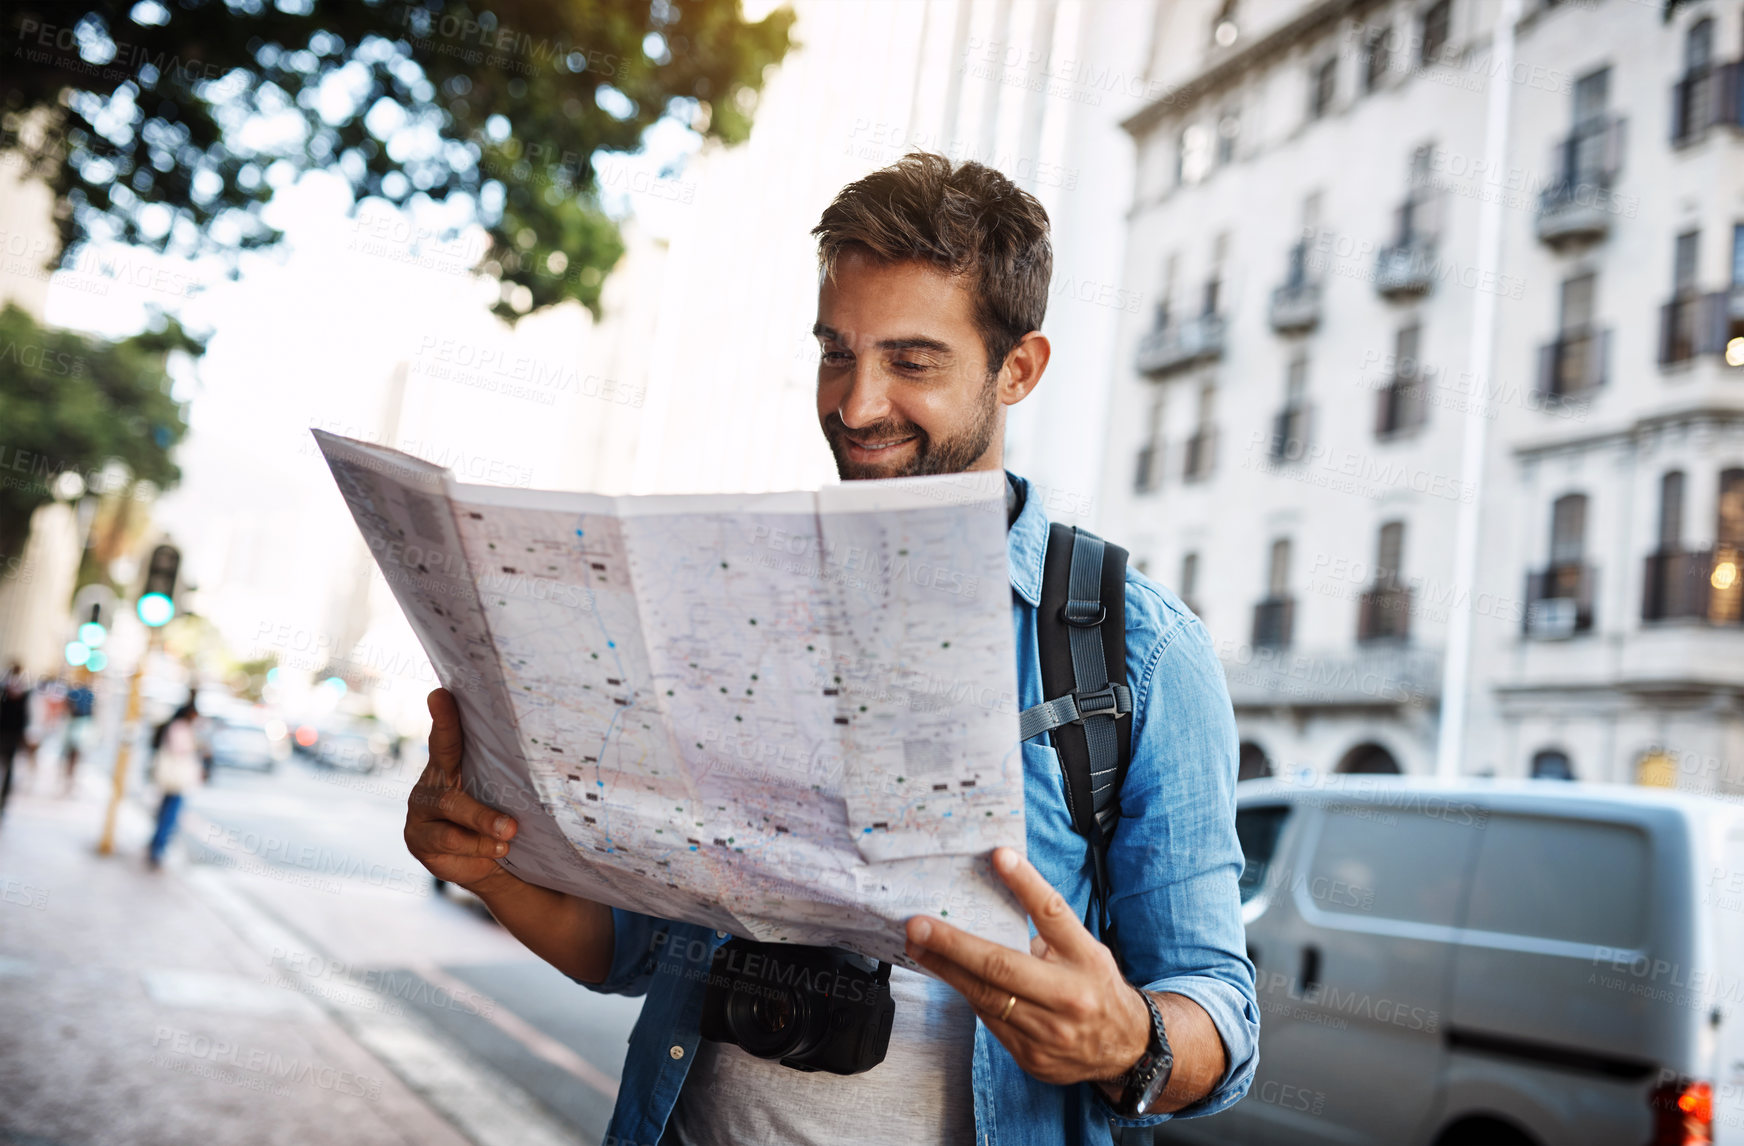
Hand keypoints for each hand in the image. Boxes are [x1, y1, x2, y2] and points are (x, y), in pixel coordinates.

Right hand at [404, 688, 521, 894]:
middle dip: (478, 799)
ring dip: (483, 822)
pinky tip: (496, 851)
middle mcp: (432, 781)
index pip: (448, 737)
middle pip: (446, 776)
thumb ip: (510, 775)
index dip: (445, 716)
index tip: (441, 694)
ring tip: (509, 834)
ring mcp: (421, 810)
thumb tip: (549, 758)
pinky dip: (475, 846)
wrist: (490, 864)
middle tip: (510, 821)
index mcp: (452, 762)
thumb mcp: (508, 794)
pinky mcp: (418, 839)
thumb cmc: (502, 817)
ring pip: (450, 808)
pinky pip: (446, 841)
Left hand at [905, 846, 1149, 1086]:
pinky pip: (989, 1020)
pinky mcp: (1032, 1055)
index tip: (1000, 857)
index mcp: (1085, 958)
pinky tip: (949, 976)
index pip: (1053, 914)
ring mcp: (1049, 1030)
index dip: (1026, 883)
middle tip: (919, 926)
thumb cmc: (1096, 988)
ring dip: (947, 970)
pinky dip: (968, 994)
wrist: (1126, 1049)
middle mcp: (1069, 995)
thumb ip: (1048, 931)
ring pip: (986, 996)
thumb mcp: (1085, 951)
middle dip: (953, 944)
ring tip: (919, 948)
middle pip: (1002, 965)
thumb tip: (996, 901)